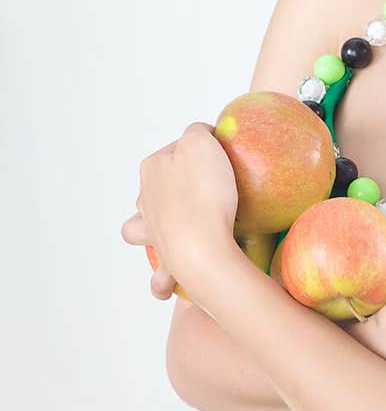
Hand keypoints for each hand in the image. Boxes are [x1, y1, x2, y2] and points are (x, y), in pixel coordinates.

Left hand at [120, 123, 238, 294]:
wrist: (201, 247)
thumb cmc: (203, 193)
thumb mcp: (201, 142)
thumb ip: (198, 131)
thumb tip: (200, 134)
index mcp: (152, 168)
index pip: (174, 149)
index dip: (198, 152)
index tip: (220, 160)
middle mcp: (146, 199)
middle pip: (152, 188)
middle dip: (165, 189)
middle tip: (196, 192)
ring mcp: (153, 232)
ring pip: (140, 229)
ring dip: (149, 231)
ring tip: (166, 233)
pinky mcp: (168, 261)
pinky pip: (161, 275)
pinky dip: (163, 277)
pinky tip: (172, 279)